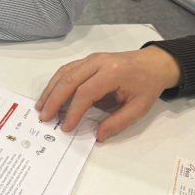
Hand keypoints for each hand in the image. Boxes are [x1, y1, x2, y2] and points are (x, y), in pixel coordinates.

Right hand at [35, 46, 181, 141]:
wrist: (153, 64)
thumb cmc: (147, 85)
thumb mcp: (139, 108)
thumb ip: (118, 122)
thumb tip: (98, 136)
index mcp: (113, 72)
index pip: (86, 92)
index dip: (74, 111)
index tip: (66, 127)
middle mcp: (99, 62)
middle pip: (69, 79)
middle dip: (54, 100)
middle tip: (44, 118)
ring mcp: (92, 58)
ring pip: (64, 73)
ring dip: (50, 90)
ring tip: (40, 108)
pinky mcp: (88, 60)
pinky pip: (67, 70)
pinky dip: (55, 83)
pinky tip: (50, 95)